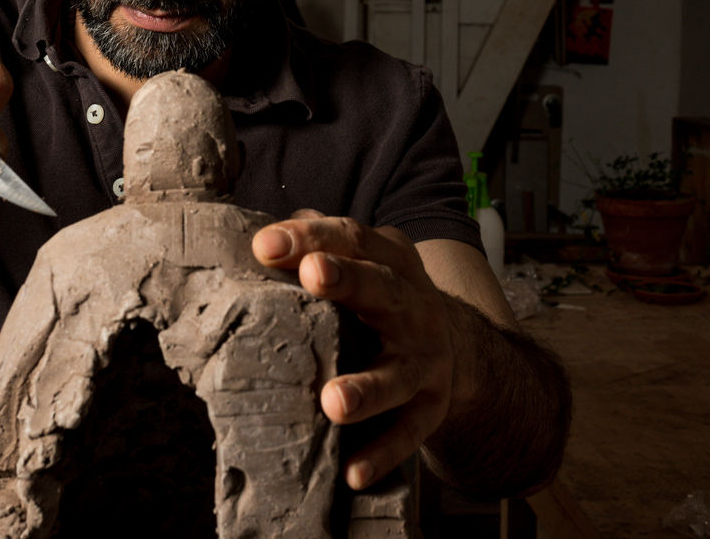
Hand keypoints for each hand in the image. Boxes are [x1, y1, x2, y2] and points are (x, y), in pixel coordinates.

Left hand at [251, 209, 460, 489]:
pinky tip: (353, 472)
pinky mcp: (431, 407)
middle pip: (383, 290)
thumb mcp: (356, 259)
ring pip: (398, 375)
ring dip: (366, 389)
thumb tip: (258, 236)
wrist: (451, 343)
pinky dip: (382, 453)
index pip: (352, 238)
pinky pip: (409, 434)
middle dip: (348, 281)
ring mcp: (427, 360)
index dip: (311, 237)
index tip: (266, 245)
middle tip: (312, 276)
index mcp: (391, 260)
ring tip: (332, 402)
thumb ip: (312, 245)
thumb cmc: (377, 295)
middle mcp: (414, 305)